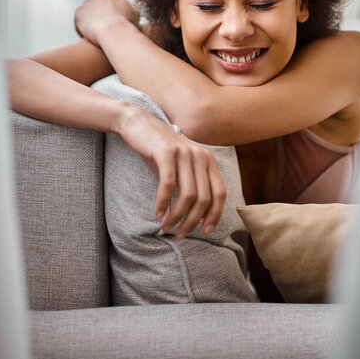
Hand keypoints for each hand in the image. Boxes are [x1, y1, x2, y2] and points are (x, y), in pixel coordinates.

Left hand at [74, 0, 140, 44]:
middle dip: (100, 13)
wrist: (113, 32)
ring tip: (96, 33)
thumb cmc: (127, 24)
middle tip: (105, 27)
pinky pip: (79, 20)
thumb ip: (131, 6)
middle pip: (98, 3)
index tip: (115, 21)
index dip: (113, 10)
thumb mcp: (135, 13)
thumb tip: (128, 4)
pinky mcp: (78, 12)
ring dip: (91, 20)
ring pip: (88, 11)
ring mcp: (87, 2)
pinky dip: (82, 27)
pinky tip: (88, 36)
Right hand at [115, 103, 226, 238]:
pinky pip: (168, 185)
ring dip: (177, 216)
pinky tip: (157, 213)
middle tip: (180, 234)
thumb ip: (192, 183)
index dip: (214, 215)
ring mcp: (184, 153)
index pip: (220, 193)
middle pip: (204, 198)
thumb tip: (197, 216)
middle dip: (193, 221)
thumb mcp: (181, 166)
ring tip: (166, 227)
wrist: (139, 123)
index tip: (205, 231)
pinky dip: (163, 203)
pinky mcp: (166, 153)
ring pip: (188, 195)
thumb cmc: (159, 150)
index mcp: (208, 160)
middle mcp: (200, 156)